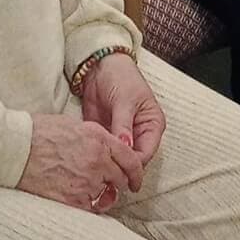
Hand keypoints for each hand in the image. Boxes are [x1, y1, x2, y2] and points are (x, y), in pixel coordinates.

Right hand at [17, 111, 141, 211]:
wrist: (17, 149)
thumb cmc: (41, 132)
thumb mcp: (75, 125)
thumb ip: (97, 138)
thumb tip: (107, 150)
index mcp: (100, 138)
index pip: (130, 158)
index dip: (136, 171)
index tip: (135, 179)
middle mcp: (98, 160)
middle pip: (120, 178)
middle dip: (120, 183)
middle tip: (117, 187)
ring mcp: (86, 181)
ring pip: (107, 195)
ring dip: (104, 195)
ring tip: (94, 192)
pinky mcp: (73, 199)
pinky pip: (91, 208)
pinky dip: (89, 205)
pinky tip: (81, 200)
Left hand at [80, 53, 165, 169]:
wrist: (99, 65)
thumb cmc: (120, 76)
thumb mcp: (124, 100)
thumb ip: (123, 126)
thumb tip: (124, 150)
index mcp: (152, 126)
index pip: (146, 154)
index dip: (132, 165)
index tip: (116, 170)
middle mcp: (139, 135)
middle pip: (132, 161)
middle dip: (118, 167)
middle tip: (102, 174)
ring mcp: (122, 136)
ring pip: (117, 159)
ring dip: (106, 164)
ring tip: (93, 170)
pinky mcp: (106, 135)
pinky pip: (103, 152)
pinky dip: (96, 156)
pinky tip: (87, 160)